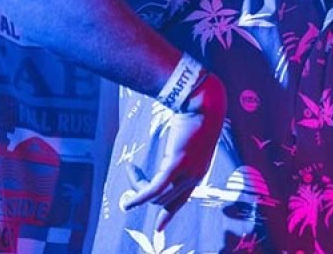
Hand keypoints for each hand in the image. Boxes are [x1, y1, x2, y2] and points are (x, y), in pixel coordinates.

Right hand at [124, 75, 226, 230]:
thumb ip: (181, 152)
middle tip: (131, 170)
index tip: (159, 227)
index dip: (168, 214)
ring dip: (138, 187)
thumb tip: (171, 154)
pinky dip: (139, 197)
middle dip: (143, 189)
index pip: (182, 201)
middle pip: (163, 198)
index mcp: (198, 173)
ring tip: (129, 170)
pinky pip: (154, 189)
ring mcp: (187, 173)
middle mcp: (194, 178)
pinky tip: (128, 202)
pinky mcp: (176, 165)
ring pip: (157, 195)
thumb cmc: (197, 117)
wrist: (204, 104)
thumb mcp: (189, 140)